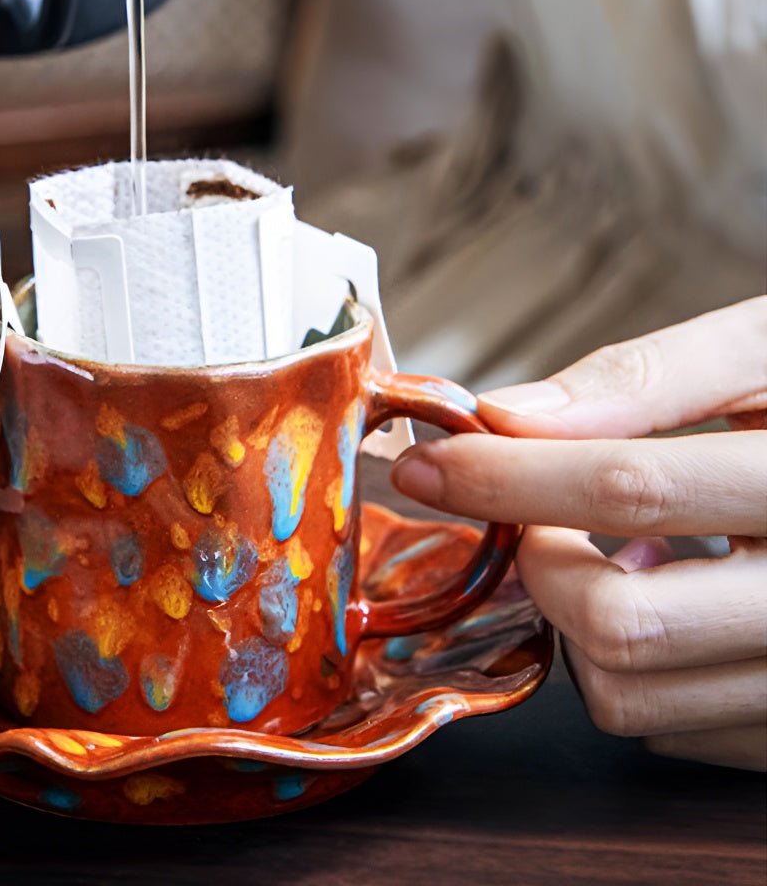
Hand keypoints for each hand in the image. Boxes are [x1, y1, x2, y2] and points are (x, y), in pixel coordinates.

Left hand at [390, 298, 766, 770]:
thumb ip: (646, 378)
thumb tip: (506, 415)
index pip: (631, 487)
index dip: (507, 475)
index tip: (431, 463)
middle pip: (618, 620)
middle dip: (541, 562)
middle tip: (541, 516)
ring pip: (628, 694)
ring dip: (579, 619)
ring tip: (620, 551)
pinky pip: (669, 727)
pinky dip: (634, 664)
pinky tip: (674, 596)